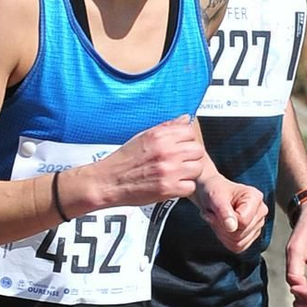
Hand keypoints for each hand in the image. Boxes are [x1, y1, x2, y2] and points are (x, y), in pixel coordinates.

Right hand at [69, 117, 205, 212]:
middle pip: (198, 151)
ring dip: (190, 173)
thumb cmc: (124, 161)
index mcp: (159, 136)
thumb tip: (185, 118)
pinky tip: (173, 185)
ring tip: (177, 174)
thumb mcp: (143, 136)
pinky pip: (190, 187)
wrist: (109, 181)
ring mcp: (169, 170)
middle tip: (181, 162)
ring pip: (197, 169)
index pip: (190, 132)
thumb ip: (167, 127)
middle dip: (191, 157)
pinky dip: (183, 188)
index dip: (188, 141)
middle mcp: (166, 151)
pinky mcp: (168, 188)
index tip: (182, 147)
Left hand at [198, 174, 267, 253]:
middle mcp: (261, 211)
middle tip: (214, 214)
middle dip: (221, 227)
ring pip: (238, 243)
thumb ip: (224, 211)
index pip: (243, 221)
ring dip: (222, 233)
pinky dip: (225, 239)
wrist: (212, 194)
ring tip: (218, 219)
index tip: (216, 209)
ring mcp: (258, 224)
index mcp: (255, 197)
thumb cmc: (214, 191)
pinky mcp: (252, 235)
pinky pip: (238, 247)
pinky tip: (222, 227)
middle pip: (240, 234)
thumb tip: (232, 228)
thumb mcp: (215, 197)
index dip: (225, 220)